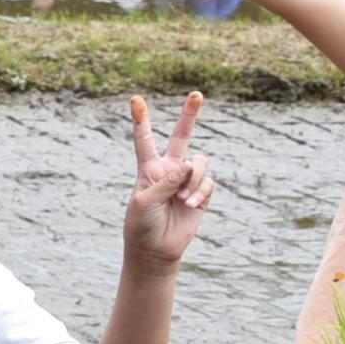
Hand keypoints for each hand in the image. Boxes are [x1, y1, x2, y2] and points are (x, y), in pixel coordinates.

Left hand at [122, 92, 214, 263]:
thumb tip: (188, 165)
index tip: (135, 99)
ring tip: (181, 199)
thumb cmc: (141, 225)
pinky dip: (200, 192)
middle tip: (196, 93)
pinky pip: (208, 182)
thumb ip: (165, 181)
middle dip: (190, 114)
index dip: (141, 119)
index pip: (145, 139)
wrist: (155, 250)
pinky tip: (190, 205)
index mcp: (149, 168)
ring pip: (199, 162)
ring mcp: (187, 181)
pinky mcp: (201, 194)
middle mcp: (169, 170)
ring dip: (192, 179)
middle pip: (182, 136)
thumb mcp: (144, 201)